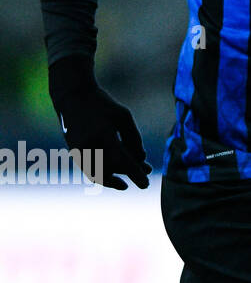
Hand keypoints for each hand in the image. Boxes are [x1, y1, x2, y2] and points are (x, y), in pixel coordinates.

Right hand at [47, 55, 151, 189]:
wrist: (72, 98)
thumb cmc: (102, 105)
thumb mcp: (124, 116)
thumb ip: (134, 138)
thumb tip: (141, 159)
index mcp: (103, 135)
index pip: (122, 161)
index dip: (135, 174)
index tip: (146, 184)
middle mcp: (89, 146)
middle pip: (112, 170)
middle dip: (130, 174)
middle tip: (147, 175)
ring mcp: (79, 151)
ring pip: (98, 175)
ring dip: (115, 179)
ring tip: (129, 179)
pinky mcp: (74, 153)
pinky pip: (89, 170)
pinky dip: (103, 175)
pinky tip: (115, 174)